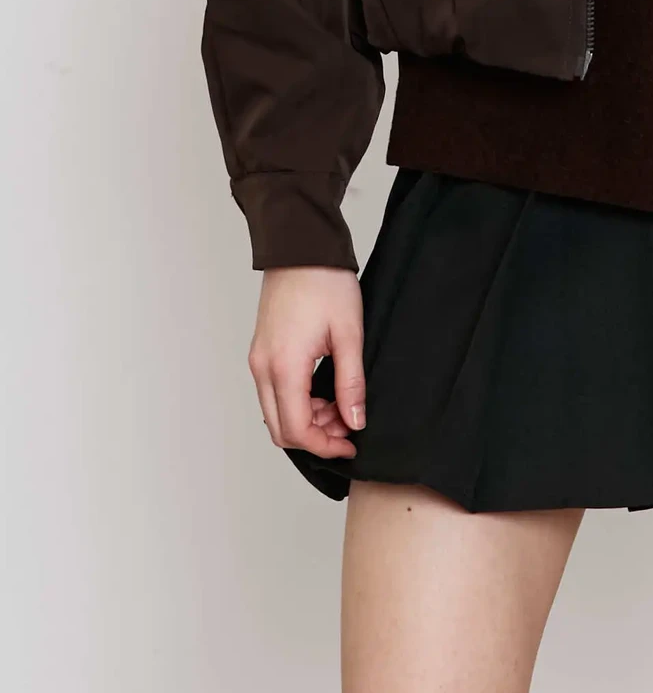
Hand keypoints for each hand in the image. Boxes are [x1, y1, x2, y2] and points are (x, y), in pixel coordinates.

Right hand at [248, 267, 365, 458]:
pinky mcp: (261, 352)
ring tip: (341, 406)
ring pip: (275, 412)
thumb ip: (351, 383)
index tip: (351, 443)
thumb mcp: (349, 334)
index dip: (325, 446)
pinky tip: (324, 392)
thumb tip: (355, 421)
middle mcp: (262, 368)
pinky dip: (297, 403)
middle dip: (316, 436)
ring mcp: (258, 360)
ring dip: (307, 420)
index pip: (297, 429)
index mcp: (284, 367)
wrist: (301, 247)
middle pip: (280, 428)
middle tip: (348, 426)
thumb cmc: (326, 283)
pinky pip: (273, 393)